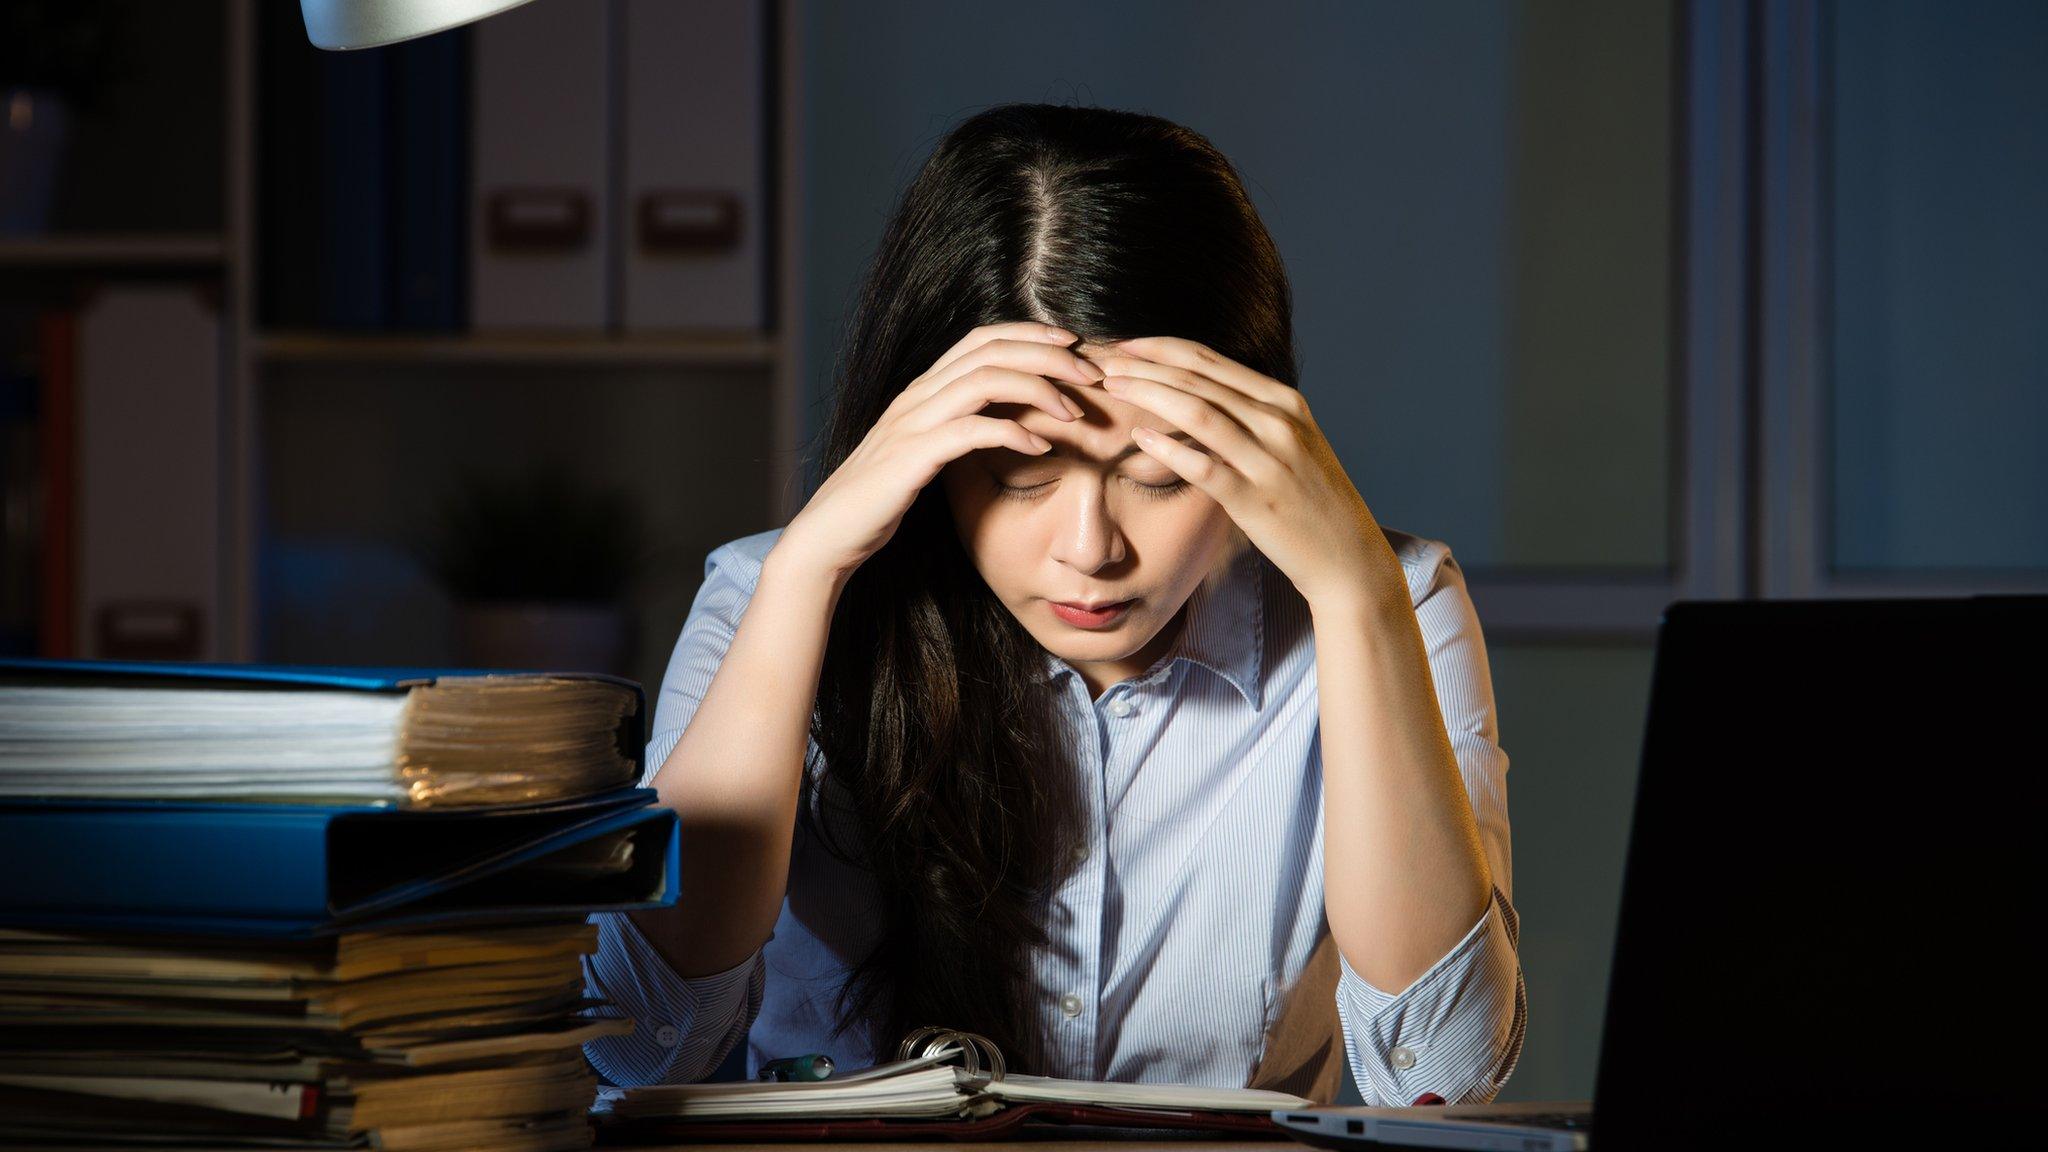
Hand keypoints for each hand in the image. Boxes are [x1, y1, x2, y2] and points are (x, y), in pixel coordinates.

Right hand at [776, 322, 1101, 581]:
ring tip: (1075, 411)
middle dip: (1048, 356)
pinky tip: (1041, 448)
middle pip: (991, 351)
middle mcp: (917, 396)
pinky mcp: (911, 457)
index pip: (982, 339)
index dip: (1030, 334)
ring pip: (985, 380)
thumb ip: (957, 429)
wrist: (829, 535)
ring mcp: (911, 423)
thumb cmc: (880, 500)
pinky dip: (1012, 434)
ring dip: (1039, 389)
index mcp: (922, 390)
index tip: (1073, 346)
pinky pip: (971, 431)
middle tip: (1092, 374)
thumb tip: (1006, 421)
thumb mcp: (925, 453)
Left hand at [1091, 336, 1404, 614]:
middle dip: (1146, 365)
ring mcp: (1269, 460)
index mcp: (1284, 402)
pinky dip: (1168, 449)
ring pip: (1199, 413)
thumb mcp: (1291, 444)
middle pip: (1199, 379)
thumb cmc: (1311, 502)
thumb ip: (1251, 417)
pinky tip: (1138, 438)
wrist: (1347, 557)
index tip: (1125, 346)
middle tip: (1105, 362)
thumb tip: (1199, 397)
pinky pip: (1204, 467)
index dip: (1162, 348)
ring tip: (1113, 388)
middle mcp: (1279, 422)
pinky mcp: (1256, 500)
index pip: (1211, 360)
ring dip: (1149, 395)